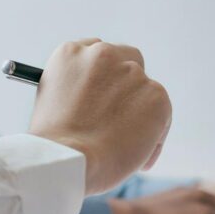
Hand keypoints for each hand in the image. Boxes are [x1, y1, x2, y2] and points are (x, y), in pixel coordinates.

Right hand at [28, 39, 171, 193]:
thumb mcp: (52, 103)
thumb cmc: (55, 145)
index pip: (97, 53)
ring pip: (146, 91)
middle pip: (128, 60)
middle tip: (124, 116)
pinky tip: (138, 157)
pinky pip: (163, 114)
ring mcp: (131, 73)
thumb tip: (98, 100)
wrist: (68, 160)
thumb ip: (77, 89)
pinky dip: (155, 136)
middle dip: (128, 86)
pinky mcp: (156, 94)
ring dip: (140, 114)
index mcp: (71, 53)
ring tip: (125, 147)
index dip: (105, 76)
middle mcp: (103, 54)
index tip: (106, 95)